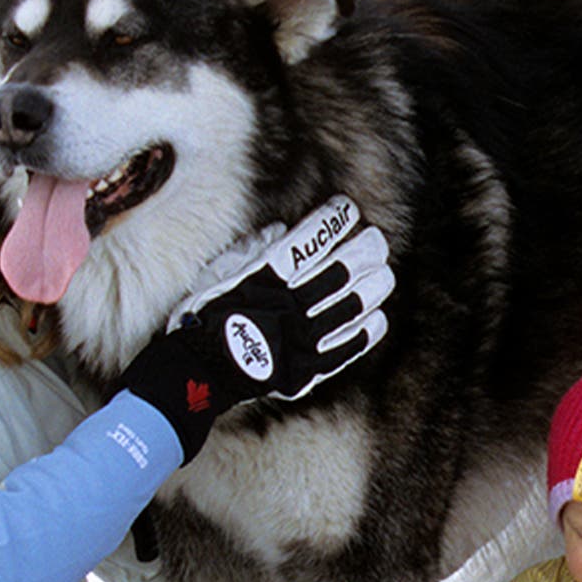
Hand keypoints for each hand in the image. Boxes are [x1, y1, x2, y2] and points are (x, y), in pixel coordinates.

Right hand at [119, 196, 394, 459]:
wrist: (195, 372)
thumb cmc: (202, 318)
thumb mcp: (217, 274)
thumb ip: (250, 250)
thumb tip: (281, 230)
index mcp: (265, 277)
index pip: (308, 241)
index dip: (332, 221)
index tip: (347, 209)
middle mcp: (288, 305)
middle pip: (340, 272)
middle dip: (364, 252)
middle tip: (377, 241)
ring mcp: (300, 338)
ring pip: (350, 307)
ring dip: (373, 287)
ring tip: (385, 274)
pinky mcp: (306, 370)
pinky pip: (346, 349)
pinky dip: (366, 332)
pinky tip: (379, 318)